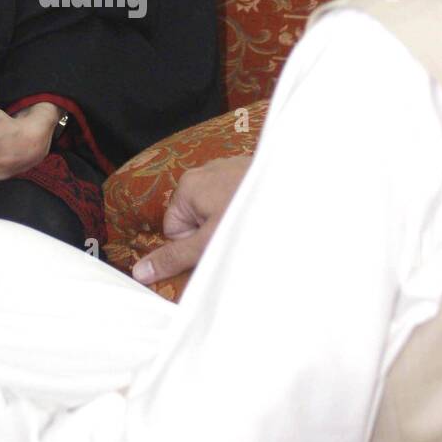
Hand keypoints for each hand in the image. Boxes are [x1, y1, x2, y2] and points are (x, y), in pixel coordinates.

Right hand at [132, 155, 252, 285]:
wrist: (303, 192)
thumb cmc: (250, 217)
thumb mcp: (209, 245)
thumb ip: (174, 259)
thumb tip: (138, 272)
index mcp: (188, 187)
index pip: (174, 230)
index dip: (193, 248)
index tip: (215, 251)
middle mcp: (205, 172)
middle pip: (196, 219)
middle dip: (214, 236)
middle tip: (237, 242)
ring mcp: (229, 169)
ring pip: (219, 210)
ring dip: (232, 225)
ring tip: (253, 229)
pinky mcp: (251, 172)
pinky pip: (238, 199)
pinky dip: (247, 211)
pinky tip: (263, 218)